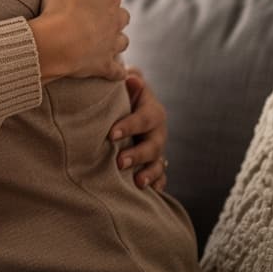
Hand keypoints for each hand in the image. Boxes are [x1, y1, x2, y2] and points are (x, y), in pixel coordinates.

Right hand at [32, 0, 129, 82]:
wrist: (54, 45)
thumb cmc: (60, 8)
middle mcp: (114, 22)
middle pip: (123, 14)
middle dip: (114, 11)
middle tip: (100, 10)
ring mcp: (109, 45)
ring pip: (122, 40)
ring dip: (116, 37)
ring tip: (106, 36)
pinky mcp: (102, 66)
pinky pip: (116, 70)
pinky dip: (117, 70)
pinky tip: (115, 70)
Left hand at [110, 67, 168, 190]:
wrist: (130, 103)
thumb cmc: (123, 93)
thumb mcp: (127, 84)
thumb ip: (129, 81)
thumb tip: (130, 77)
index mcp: (151, 111)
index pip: (143, 118)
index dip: (129, 126)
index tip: (111, 134)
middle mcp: (158, 131)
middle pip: (153, 145)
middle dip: (138, 155)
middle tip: (120, 162)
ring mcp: (158, 148)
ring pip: (158, 163)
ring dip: (149, 173)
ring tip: (137, 183)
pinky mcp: (154, 162)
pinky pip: (161, 176)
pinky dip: (157, 184)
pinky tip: (152, 194)